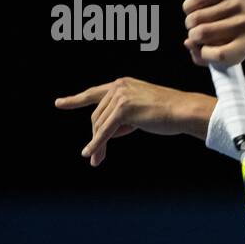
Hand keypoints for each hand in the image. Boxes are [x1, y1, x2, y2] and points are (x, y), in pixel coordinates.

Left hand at [54, 77, 208, 166]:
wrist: (184, 111)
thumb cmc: (169, 113)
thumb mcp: (142, 111)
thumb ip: (124, 116)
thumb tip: (106, 134)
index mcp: (123, 84)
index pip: (94, 93)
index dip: (75, 100)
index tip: (59, 103)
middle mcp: (119, 87)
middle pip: (97, 116)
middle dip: (96, 137)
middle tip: (93, 155)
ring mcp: (120, 97)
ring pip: (100, 125)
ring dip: (98, 144)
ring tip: (98, 159)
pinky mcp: (123, 110)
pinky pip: (105, 131)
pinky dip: (96, 144)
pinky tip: (90, 155)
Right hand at [182, 0, 244, 66]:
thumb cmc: (237, 28)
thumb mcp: (230, 46)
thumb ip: (206, 56)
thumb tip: (188, 43)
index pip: (220, 55)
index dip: (203, 54)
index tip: (201, 48)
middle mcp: (244, 23)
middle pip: (202, 34)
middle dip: (192, 35)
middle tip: (196, 32)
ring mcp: (237, 4)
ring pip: (196, 17)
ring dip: (189, 21)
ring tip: (195, 21)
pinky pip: (196, 0)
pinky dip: (189, 7)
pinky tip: (193, 9)